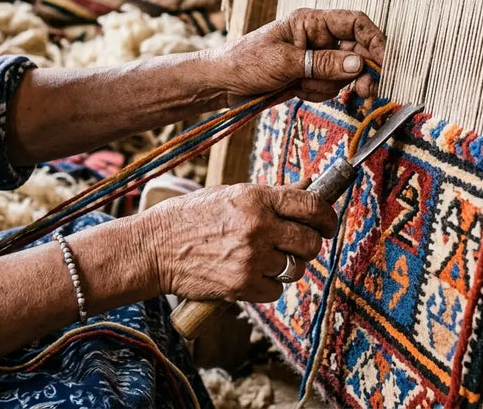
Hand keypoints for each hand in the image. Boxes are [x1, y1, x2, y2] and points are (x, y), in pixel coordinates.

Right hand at [143, 183, 337, 302]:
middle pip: (310, 242)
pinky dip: (269, 286)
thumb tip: (309, 191)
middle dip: (309, 245)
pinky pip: (276, 290)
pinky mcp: (242, 286)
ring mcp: (250, 258)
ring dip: (288, 267)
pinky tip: (252, 274)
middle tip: (297, 245)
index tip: (328, 224)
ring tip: (268, 260)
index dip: (327, 216)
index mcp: (256, 198)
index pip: (311, 205)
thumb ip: (270, 198)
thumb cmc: (191, 217)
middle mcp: (257, 226)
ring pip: (296, 269)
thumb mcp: (230, 195)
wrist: (154, 248)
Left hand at [207, 8, 385, 105]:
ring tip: (301, 86)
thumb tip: (359, 65)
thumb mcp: (285, 63)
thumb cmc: (245, 62)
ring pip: (343, 74)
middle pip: (356, 52)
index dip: (374, 41)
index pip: (355, 24)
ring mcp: (314, 58)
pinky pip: (329, 88)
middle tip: (365, 93)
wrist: (221, 84)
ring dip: (328, 86)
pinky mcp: (309, 76)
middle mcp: (317, 37)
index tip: (384, 63)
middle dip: (358, 74)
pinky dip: (318, 93)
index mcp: (311, 22)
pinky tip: (297, 92)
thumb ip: (323, 63)